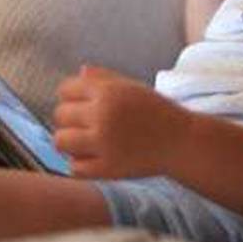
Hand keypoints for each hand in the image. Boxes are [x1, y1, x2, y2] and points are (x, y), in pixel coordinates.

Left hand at [52, 65, 191, 178]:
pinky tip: (94, 158)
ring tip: (85, 143)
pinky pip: (75, 167)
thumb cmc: (157, 112)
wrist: (182, 142)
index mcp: (109, 92)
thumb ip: (104, 78)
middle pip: (60, 115)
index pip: (65, 89)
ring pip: (61, 141)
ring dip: (70, 142)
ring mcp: (104, 143)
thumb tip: (79, 73)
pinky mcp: (108, 168)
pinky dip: (81, 164)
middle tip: (86, 126)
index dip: (71, 97)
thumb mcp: (132, 87)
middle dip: (70, 119)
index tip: (83, 105)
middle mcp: (103, 115)